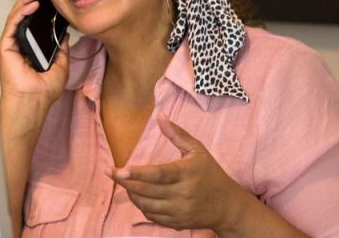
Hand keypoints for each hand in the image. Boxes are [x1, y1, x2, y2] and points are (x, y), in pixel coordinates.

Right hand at [0, 0, 69, 120]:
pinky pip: (13, 24)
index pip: (35, 21)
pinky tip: (32, 4)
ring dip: (27, 0)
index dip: (41, 6)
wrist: (34, 102)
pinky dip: (21, 12)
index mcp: (32, 47)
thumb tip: (65, 33)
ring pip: (17, 16)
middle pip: (25, 14)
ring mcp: (12, 44)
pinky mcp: (5, 46)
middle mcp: (20, 43)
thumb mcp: (61, 64)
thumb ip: (61, 47)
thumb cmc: (43, 90)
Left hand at [109, 112, 246, 232]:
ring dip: (131, 194)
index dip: (138, 173)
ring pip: (146, 205)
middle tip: (111, 173)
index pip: (158, 174)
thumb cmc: (211, 173)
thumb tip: (160, 115)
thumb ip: (177, 133)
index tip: (119, 170)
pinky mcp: (177, 222)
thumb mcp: (197, 150)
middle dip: (125, 182)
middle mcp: (183, 194)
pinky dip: (142, 206)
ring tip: (125, 182)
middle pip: (147, 191)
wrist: (227, 206)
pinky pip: (152, 216)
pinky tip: (139, 195)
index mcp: (187, 173)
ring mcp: (180, 211)